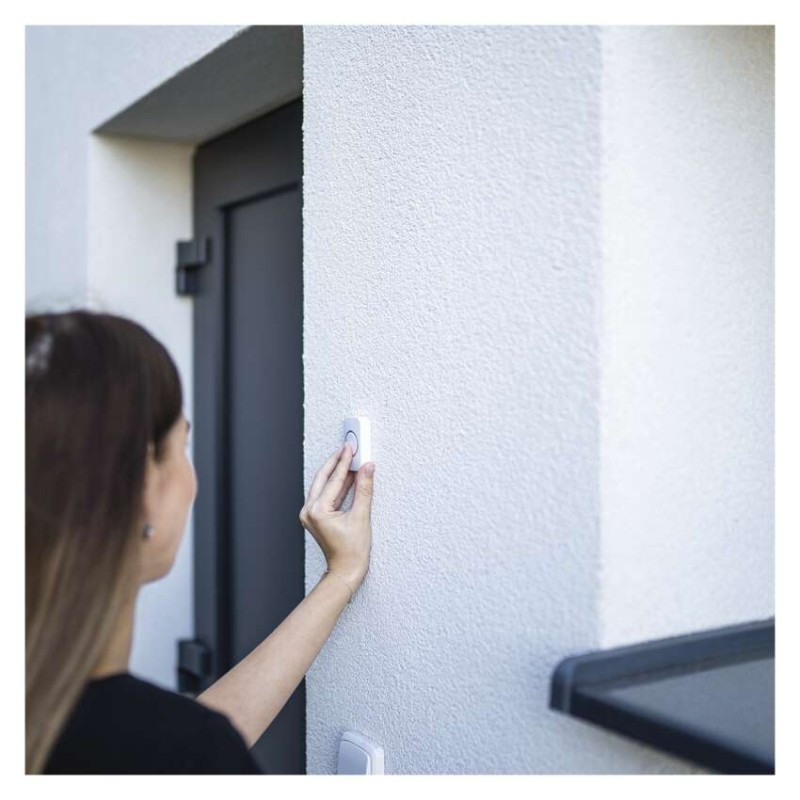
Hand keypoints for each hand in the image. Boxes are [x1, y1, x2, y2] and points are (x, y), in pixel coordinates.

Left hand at [299, 443, 374, 588]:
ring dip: (335, 472)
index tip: (351, 448)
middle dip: (336, 462)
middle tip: (347, 448)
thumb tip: (367, 468)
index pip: (333, 479)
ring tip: (348, 458)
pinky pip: (324, 494)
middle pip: (323, 478)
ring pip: (322, 485)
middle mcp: (309, 511)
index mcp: (317, 511)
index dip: (344, 462)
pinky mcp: (315, 517)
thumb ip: (364, 489)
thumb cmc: (353, 551)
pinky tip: (346, 476)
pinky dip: (335, 485)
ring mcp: (310, 514)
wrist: (346, 571)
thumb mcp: (361, 516)